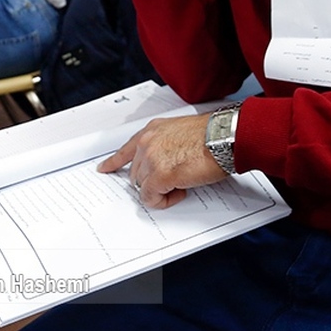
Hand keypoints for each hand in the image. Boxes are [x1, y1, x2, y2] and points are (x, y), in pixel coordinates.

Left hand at [98, 113, 225, 208]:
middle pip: (136, 172)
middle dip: (152, 180)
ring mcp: (152, 160)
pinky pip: (151, 198)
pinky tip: (179, 191)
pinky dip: (164, 200)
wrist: (225, 137)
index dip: (115, 161)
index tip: (105, 168)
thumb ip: (168, 144)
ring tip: (182, 182)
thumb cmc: (214, 134)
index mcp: (153, 130)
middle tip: (173, 181)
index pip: (127, 148)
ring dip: (160, 189)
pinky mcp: (160, 177)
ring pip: (142, 186)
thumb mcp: (183, 131)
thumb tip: (167, 162)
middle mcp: (148, 143)